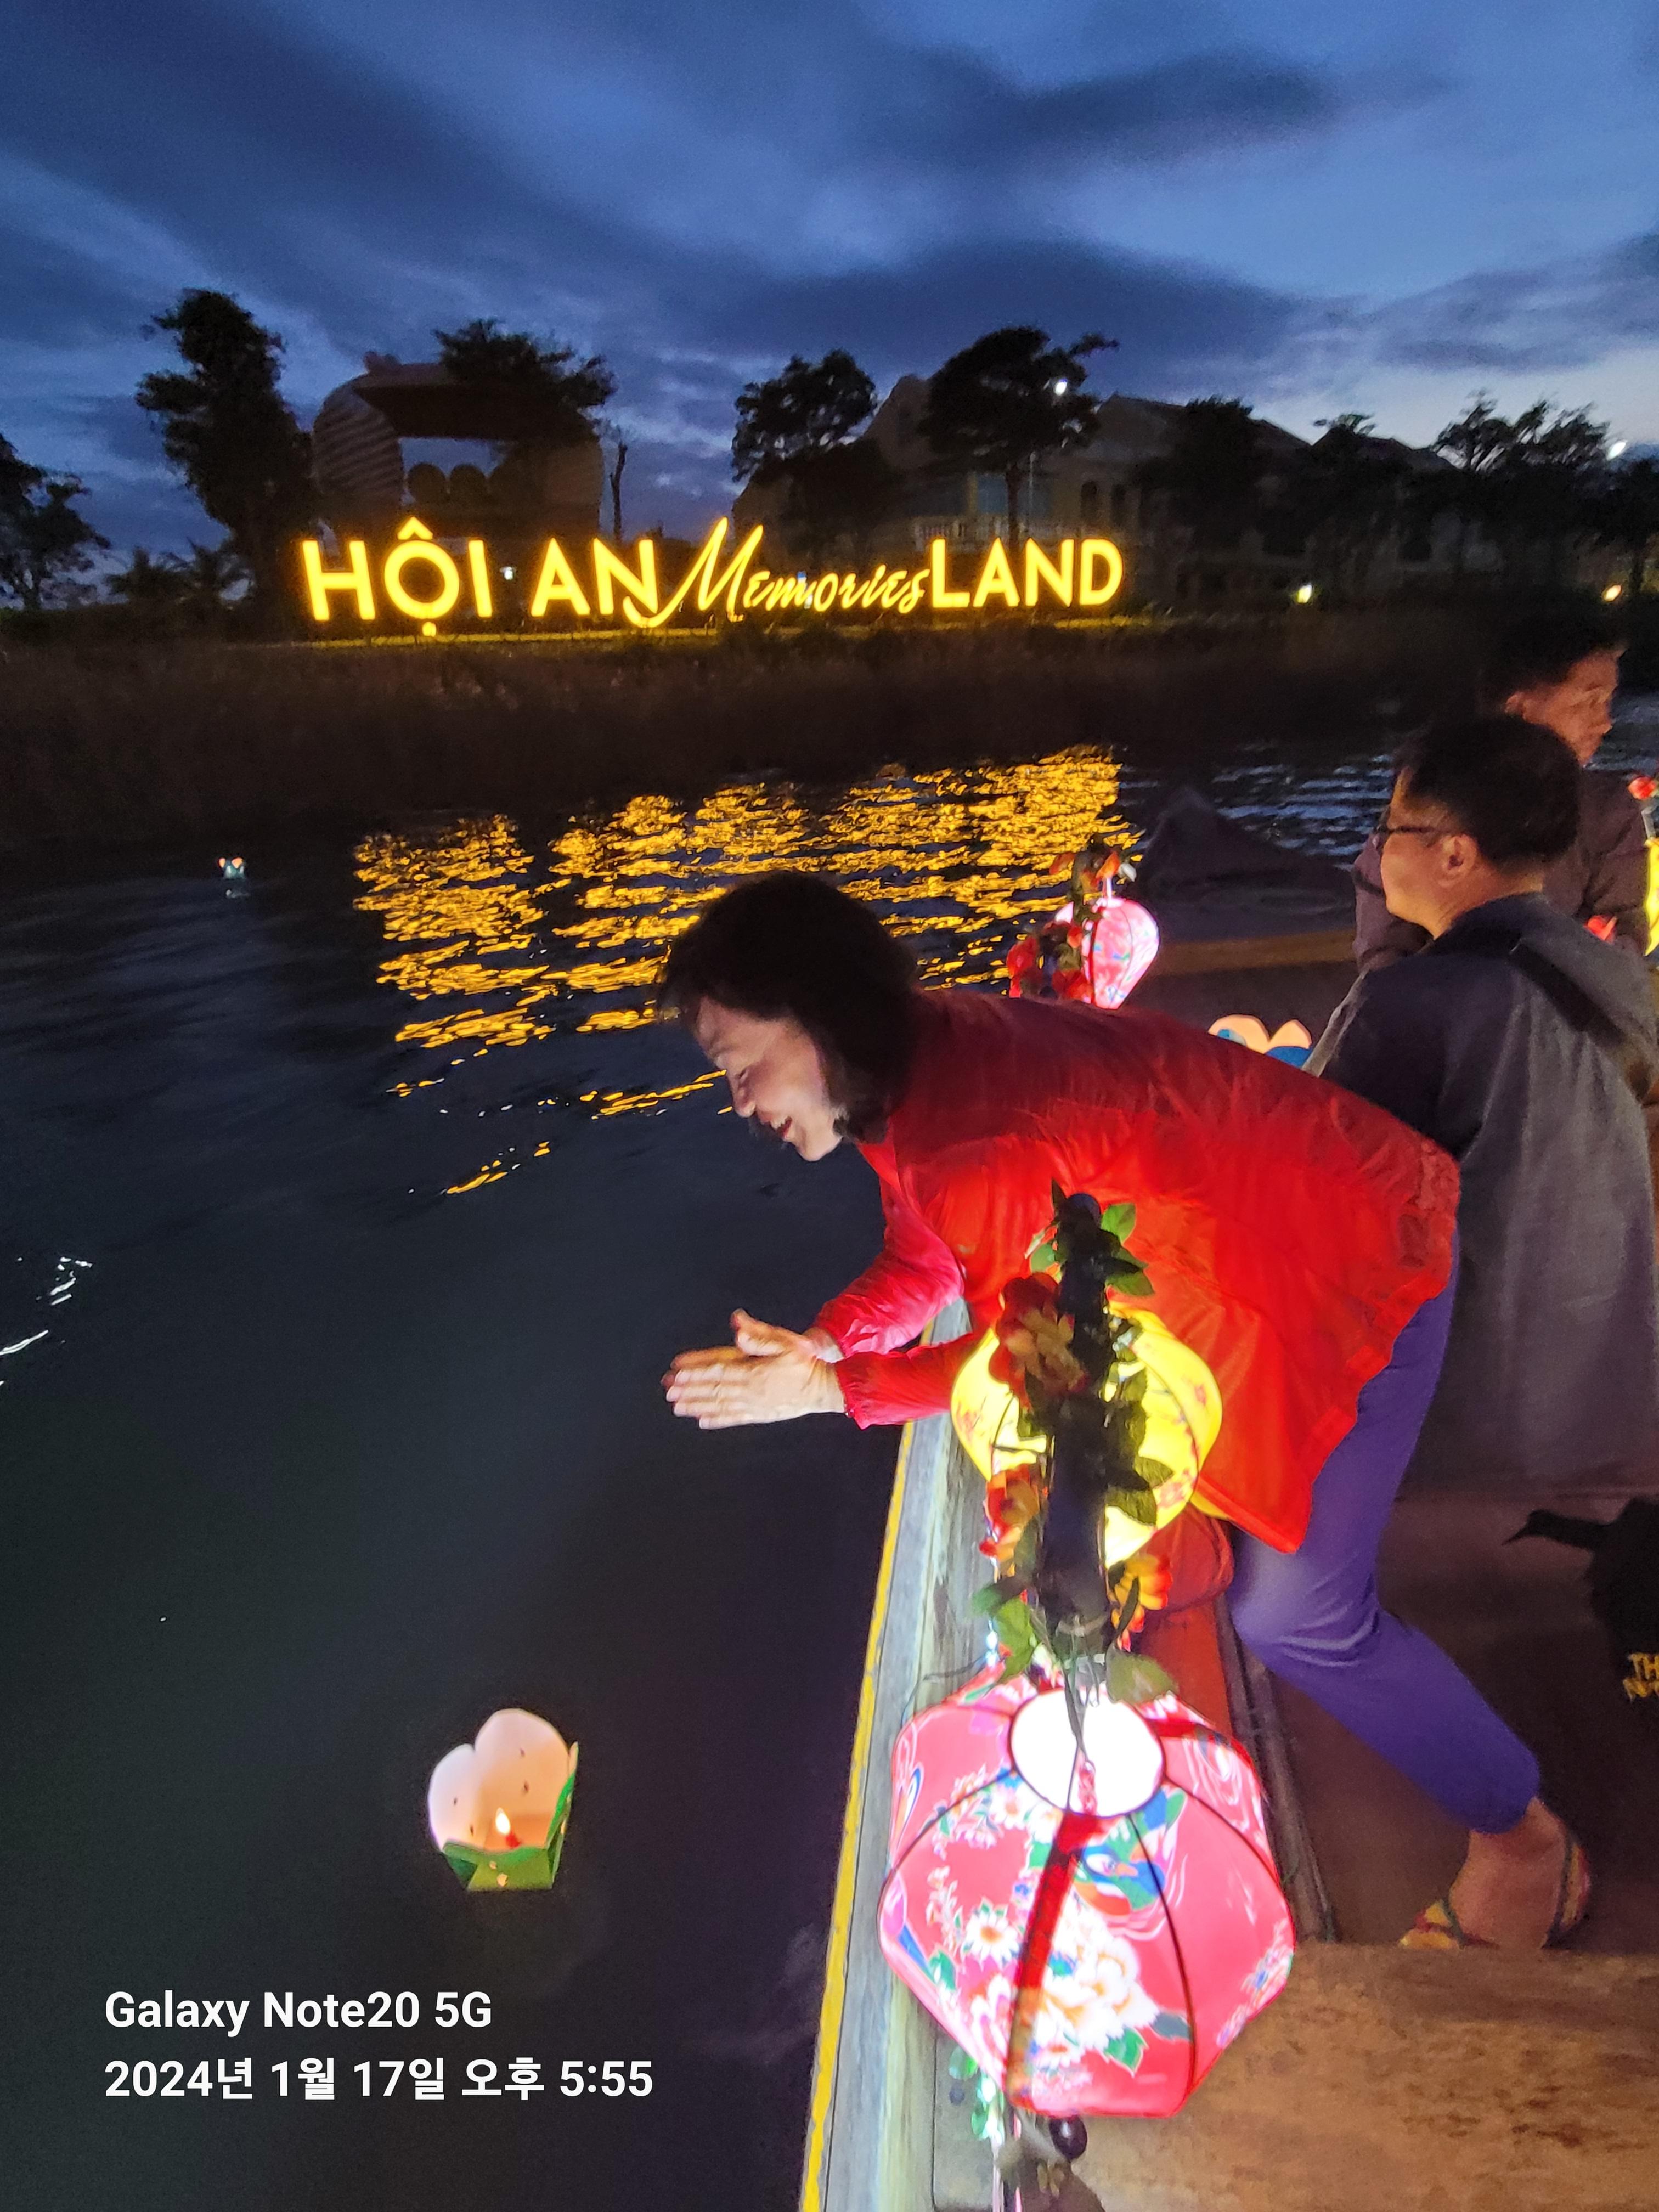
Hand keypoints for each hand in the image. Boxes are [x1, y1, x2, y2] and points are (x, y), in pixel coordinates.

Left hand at [663, 1310, 845, 1427]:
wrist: (824, 1387)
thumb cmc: (805, 1361)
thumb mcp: (785, 1342)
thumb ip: (759, 1336)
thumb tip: (737, 1327)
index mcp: (753, 1370)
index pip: (718, 1369)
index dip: (695, 1370)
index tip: (675, 1371)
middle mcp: (750, 1390)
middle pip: (714, 1389)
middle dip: (689, 1389)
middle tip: (667, 1390)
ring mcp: (754, 1404)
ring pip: (720, 1405)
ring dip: (697, 1405)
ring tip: (677, 1406)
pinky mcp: (760, 1414)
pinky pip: (734, 1418)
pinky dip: (717, 1419)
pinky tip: (702, 1421)